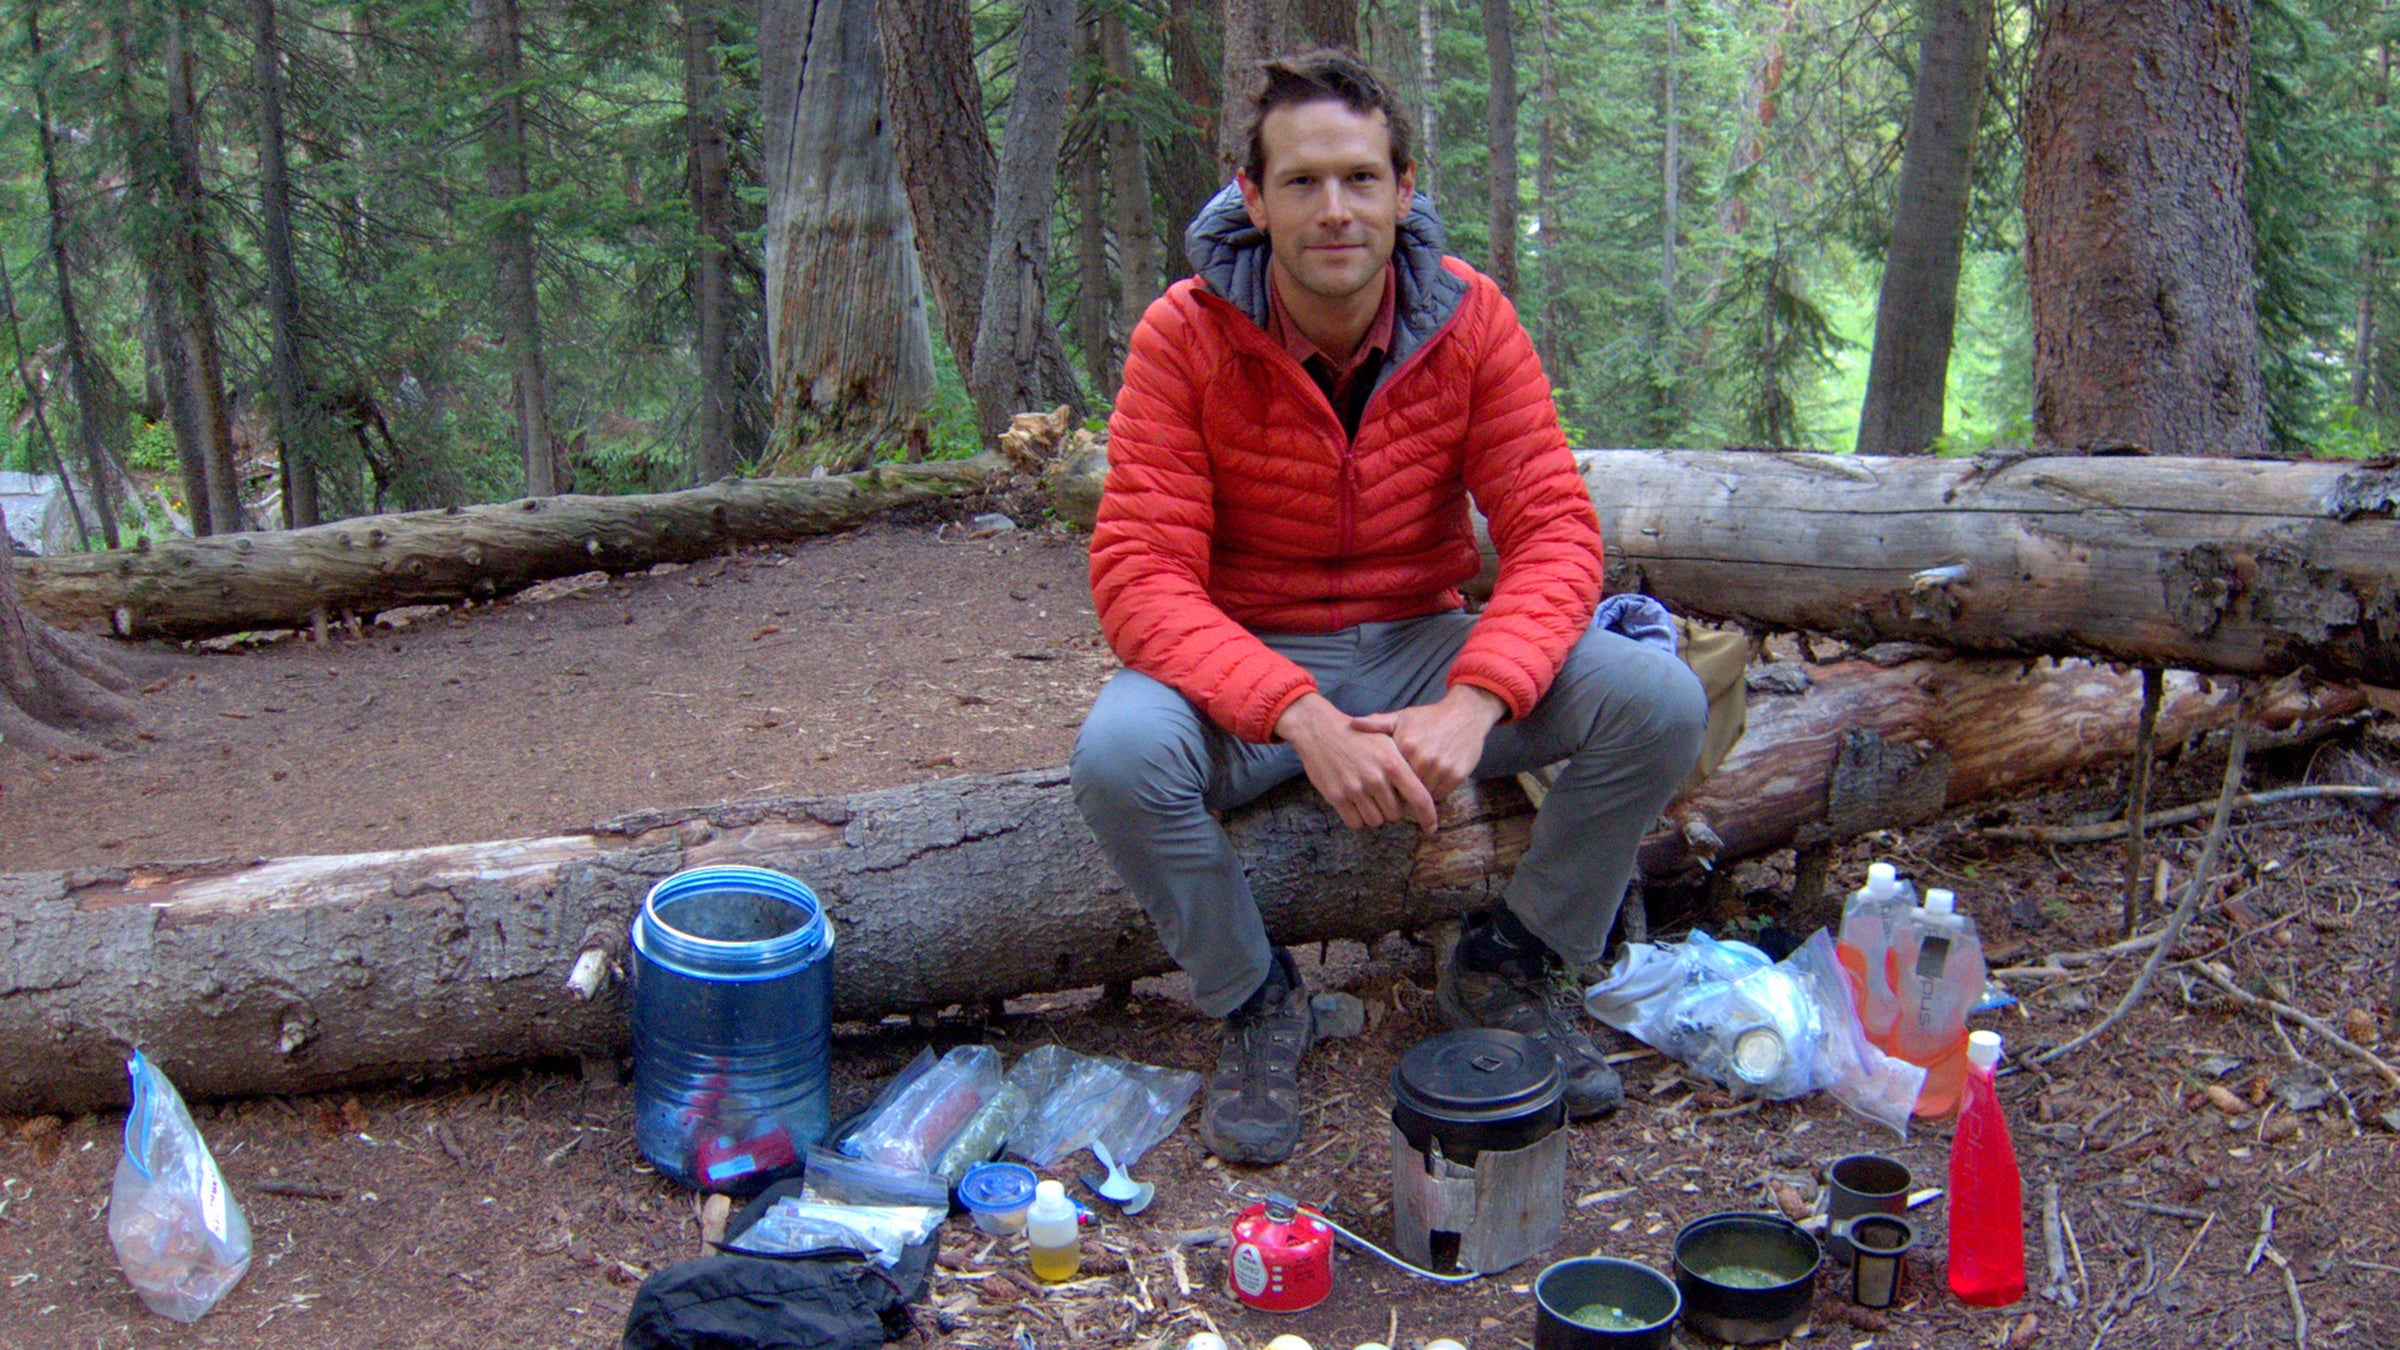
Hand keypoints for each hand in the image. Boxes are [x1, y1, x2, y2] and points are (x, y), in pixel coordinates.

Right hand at [1274, 694, 1439, 831]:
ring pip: (1375, 821)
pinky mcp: (1337, 797)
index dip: (1428, 817)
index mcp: (1393, 763)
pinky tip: (1355, 803)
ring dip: (1374, 815)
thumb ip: (1404, 765)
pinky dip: (1357, 818)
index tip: (1431, 828)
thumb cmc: (1358, 737)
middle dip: (1392, 809)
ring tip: (1368, 798)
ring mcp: (1355, 789)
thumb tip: (1422, 791)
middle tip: (1383, 796)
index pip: (1420, 798)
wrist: (1320, 729)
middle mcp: (1376, 778)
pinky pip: (1355, 822)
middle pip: (1396, 814)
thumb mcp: (1386, 741)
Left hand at [1349, 685, 1505, 802]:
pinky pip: (1440, 794)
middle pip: (1405, 789)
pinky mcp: (1456, 775)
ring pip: (1423, 794)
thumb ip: (1377, 724)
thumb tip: (1352, 723)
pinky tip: (1433, 780)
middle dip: (1401, 790)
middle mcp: (1422, 759)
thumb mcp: (1402, 717)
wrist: (1466, 714)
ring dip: (1419, 792)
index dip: (1386, 781)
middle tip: (1401, 787)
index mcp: (1405, 745)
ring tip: (1417, 783)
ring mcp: (1441, 768)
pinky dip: (1436, 791)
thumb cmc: (1429, 717)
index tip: (1386, 781)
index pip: (1388, 776)